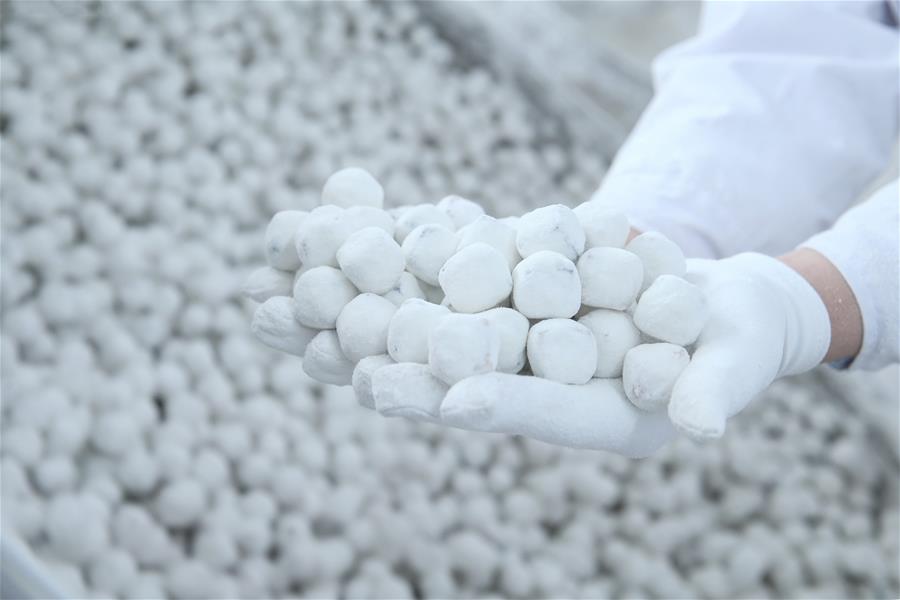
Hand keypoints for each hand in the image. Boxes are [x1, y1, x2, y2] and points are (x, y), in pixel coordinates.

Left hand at [363, 251, 833, 453]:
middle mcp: (558, 385)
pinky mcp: (533, 304)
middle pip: (489, 383)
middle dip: (432, 383)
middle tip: (368, 381)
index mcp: (601, 416)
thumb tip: (701, 426)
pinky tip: (395, 250)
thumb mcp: (736, 361)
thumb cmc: (742, 339)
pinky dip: (444, 269)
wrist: (721, 300)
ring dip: (417, 328)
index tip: (450, 403)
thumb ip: (713, 389)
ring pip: (473, 336)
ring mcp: (540, 345)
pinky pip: (486, 286)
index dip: (503, 405)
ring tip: (357, 324)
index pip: (545, 413)